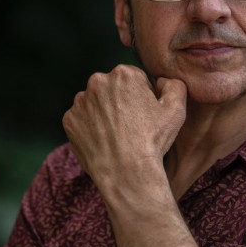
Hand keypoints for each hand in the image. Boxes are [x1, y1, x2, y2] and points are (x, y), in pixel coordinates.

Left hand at [62, 65, 187, 191]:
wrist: (125, 173)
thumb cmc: (152, 142)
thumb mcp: (176, 110)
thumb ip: (174, 85)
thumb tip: (162, 81)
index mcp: (123, 74)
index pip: (133, 79)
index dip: (141, 97)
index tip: (143, 115)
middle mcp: (97, 82)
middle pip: (111, 89)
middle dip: (119, 102)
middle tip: (128, 126)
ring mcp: (80, 102)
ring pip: (94, 104)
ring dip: (102, 114)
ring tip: (114, 135)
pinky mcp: (69, 121)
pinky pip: (80, 120)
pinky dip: (88, 128)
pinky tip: (101, 141)